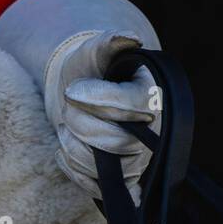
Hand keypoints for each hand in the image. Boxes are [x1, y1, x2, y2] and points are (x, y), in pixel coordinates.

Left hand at [54, 31, 158, 202]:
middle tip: (68, 104)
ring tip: (69, 122)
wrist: (78, 95)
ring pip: (101, 167)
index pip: (135, 106)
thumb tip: (130, 39)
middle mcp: (153, 134)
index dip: (99, 99)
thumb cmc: (90, 71)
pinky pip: (92, 184)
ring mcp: (138, 162)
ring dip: (72, 142)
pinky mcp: (119, 182)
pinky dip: (70, 164)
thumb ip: (110, 41)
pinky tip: (68, 142)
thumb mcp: (95, 50)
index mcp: (153, 97)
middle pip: (117, 142)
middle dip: (80, 121)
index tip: (72, 90)